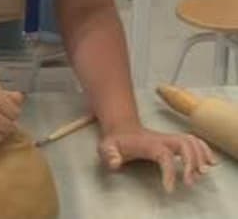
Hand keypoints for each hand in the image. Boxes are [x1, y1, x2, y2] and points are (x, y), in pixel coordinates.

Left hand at [99, 126, 217, 192]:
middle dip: (191, 163)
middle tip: (189, 182)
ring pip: (192, 141)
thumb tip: (116, 163)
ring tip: (202, 174)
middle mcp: (162, 139)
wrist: (120, 128)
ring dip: (201, 156)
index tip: (169, 189)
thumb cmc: (115, 141)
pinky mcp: (174, 140)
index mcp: (147, 143)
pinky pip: (194, 141)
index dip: (169, 172)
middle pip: (184, 145)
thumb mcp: (106, 148)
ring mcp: (169, 138)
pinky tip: (210, 162)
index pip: (164, 155)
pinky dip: (204, 150)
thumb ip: (109, 155)